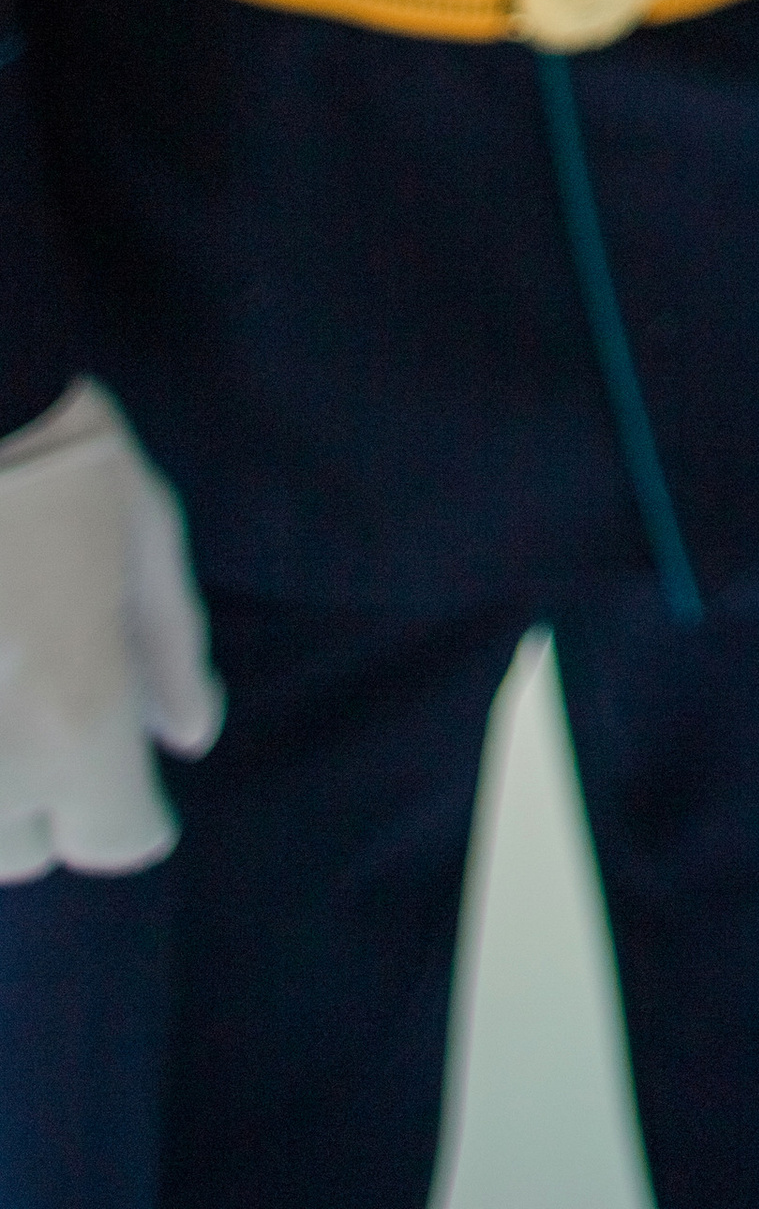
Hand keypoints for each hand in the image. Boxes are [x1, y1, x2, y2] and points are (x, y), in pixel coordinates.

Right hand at [0, 381, 221, 880]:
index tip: (120, 753)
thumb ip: (169, 650)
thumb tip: (187, 736)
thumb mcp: (144, 533)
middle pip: (27, 850)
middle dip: (47, 792)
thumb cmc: (58, 453)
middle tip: (39, 692)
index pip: (119, 840)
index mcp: (79, 720)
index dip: (130, 799)